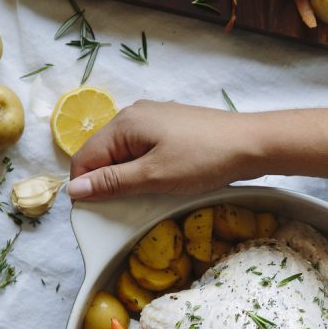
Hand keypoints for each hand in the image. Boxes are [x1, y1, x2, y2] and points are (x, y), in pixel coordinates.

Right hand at [67, 100, 258, 199]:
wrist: (253, 143)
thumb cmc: (204, 159)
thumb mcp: (154, 176)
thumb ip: (112, 182)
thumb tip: (74, 189)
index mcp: (124, 123)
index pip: (85, 157)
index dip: (85, 187)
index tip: (96, 213)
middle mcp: (134, 115)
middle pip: (103, 154)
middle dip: (107, 182)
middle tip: (125, 207)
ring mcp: (154, 119)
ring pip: (124, 154)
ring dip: (128, 178)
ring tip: (147, 196)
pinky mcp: (171, 127)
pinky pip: (144, 150)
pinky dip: (145, 169)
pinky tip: (162, 182)